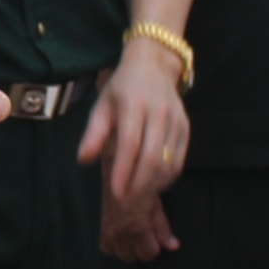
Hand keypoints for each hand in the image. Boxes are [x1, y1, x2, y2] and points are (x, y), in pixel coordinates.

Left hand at [78, 36, 191, 203]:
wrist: (154, 65)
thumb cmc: (122, 88)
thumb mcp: (102, 105)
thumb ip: (93, 134)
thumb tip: (83, 161)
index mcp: (133, 105)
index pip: (130, 145)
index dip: (124, 172)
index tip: (116, 193)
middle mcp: (158, 113)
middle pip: (152, 158)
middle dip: (139, 186)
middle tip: (125, 202)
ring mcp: (175, 121)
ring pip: (168, 163)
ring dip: (153, 185)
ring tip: (136, 196)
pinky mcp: (185, 127)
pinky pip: (179, 160)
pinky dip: (167, 178)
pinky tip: (153, 185)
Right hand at [100, 188, 179, 262]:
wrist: (117, 172)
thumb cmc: (140, 184)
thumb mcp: (156, 205)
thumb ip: (163, 228)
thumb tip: (174, 247)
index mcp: (136, 226)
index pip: (148, 253)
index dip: (154, 248)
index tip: (155, 239)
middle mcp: (119, 232)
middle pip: (132, 257)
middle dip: (141, 249)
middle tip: (145, 236)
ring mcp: (106, 230)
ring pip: (119, 255)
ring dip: (127, 249)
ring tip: (133, 236)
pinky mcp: (99, 226)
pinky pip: (106, 248)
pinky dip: (114, 245)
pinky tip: (120, 236)